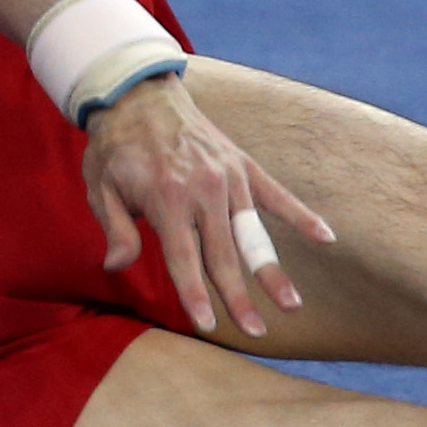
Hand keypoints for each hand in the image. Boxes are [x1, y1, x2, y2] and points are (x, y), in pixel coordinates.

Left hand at [80, 74, 335, 338]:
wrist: (140, 94)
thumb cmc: (116, 147)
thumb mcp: (101, 186)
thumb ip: (115, 228)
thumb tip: (115, 267)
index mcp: (167, 197)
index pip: (185, 257)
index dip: (195, 293)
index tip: (207, 325)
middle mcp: (203, 189)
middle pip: (224, 254)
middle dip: (239, 297)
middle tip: (255, 333)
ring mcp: (228, 177)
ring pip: (253, 234)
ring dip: (272, 271)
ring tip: (292, 305)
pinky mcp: (243, 166)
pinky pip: (277, 194)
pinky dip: (301, 216)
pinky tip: (326, 237)